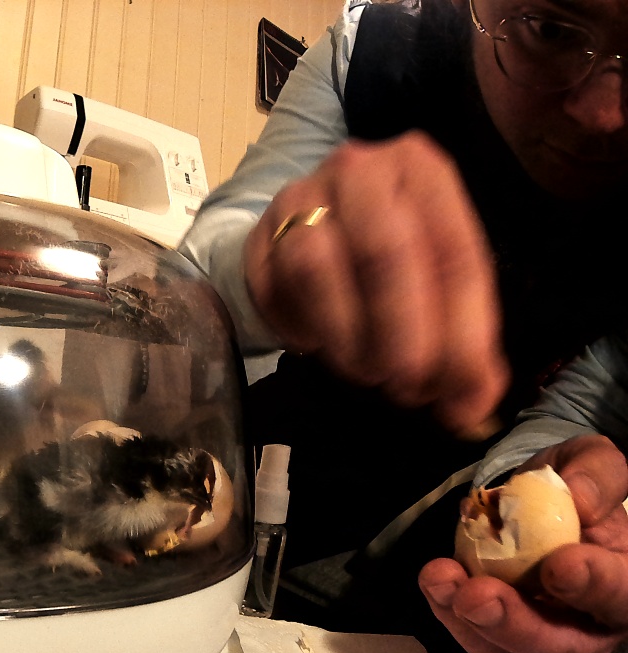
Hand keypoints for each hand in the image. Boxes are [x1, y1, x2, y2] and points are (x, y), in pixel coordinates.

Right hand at [244, 130, 508, 435]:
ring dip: (345, 334)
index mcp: (422, 169)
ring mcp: (299, 198)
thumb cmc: (387, 256)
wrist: (308, 229)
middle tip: (407, 385)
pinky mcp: (257, 234)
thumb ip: (464, 342)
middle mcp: (360, 170)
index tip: (462, 389)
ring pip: (315, 266)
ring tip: (366, 371)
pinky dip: (299, 329)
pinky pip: (272, 287)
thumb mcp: (439, 281)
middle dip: (401, 329)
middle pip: (384, 249)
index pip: (454, 251)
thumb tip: (473, 406)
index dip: (463, 329)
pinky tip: (317, 345)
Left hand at [419, 435, 627, 652]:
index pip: (621, 594)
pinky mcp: (505, 641)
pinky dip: (448, 615)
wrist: (539, 502)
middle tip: (476, 596)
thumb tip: (581, 500)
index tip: (559, 565)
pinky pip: (477, 643)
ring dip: (468, 623)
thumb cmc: (577, 487)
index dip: (593, 585)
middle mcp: (593, 625)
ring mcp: (547, 639)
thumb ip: (597, 476)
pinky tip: (434, 582)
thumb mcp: (593, 463)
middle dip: (514, 623)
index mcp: (627, 581)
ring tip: (440, 580)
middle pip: (560, 645)